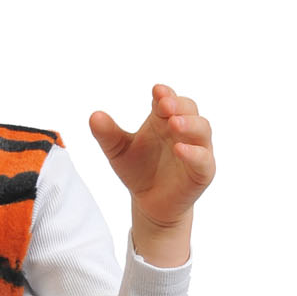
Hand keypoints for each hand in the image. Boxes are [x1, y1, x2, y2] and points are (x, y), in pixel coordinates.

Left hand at [89, 87, 214, 231]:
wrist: (149, 204)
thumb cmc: (138, 171)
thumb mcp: (118, 152)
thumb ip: (108, 135)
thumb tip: (93, 116)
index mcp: (163, 119)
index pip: (168, 99)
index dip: (164, 94)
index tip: (156, 91)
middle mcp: (183, 130)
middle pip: (189, 108)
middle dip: (178, 104)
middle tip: (164, 105)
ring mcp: (197, 149)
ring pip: (202, 129)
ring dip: (189, 124)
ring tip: (174, 123)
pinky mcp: (203, 171)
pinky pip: (203, 158)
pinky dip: (193, 152)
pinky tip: (179, 149)